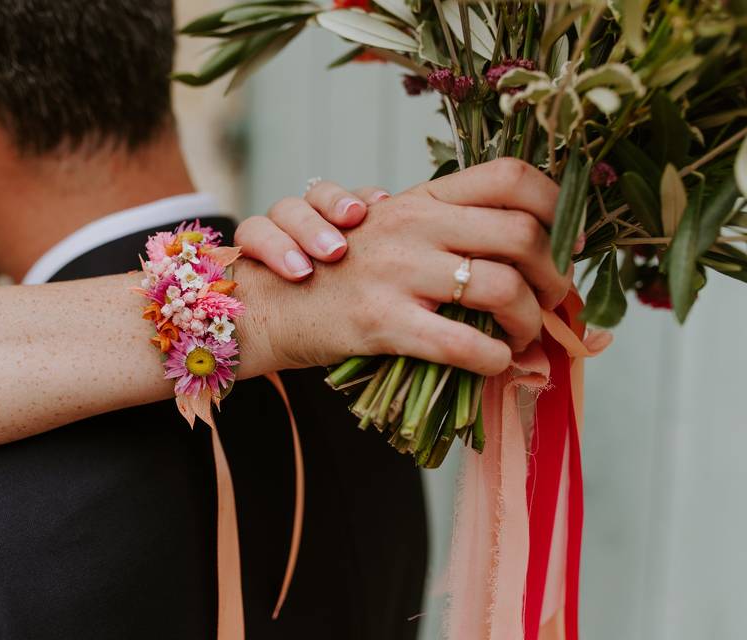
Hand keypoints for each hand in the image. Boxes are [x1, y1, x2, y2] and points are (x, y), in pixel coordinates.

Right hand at [237, 159, 571, 377]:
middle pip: (521, 234)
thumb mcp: (385, 232)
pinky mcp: (382, 322)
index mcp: (419, 198)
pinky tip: (493, 363)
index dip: (556, 206)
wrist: (268, 305)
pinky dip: (494, 359)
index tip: (565, 242)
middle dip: (556, 275)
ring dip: (529, 322)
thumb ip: (439, 227)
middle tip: (554, 299)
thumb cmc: (334, 273)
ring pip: (501, 288)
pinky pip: (463, 344)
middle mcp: (412, 225)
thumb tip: (511, 245)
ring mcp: (397, 272)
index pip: (510, 177)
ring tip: (523, 336)